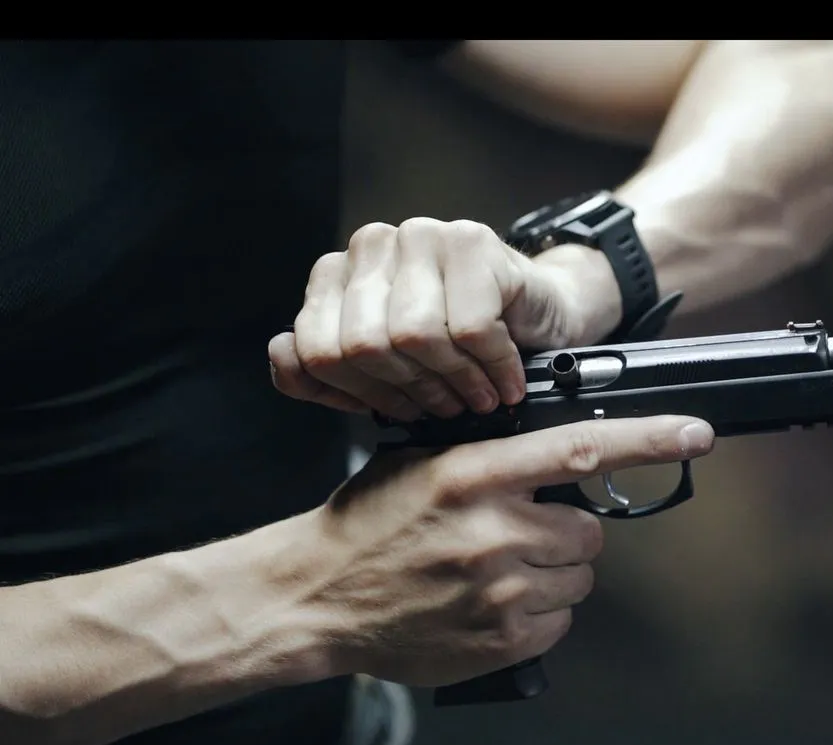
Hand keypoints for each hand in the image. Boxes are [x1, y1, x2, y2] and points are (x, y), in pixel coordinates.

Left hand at [268, 218, 621, 420]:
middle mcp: (371, 245)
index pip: (315, 350)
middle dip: (410, 391)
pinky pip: (470, 327)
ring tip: (478, 396)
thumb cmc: (459, 347)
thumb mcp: (382, 373)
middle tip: (447, 406)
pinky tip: (505, 378)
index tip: (399, 409)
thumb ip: (321, 371)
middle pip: (363, 345)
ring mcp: (420, 235)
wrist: (538, 316)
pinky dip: (494, 366)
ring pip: (414, 334)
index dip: (359, 395)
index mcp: (337, 274)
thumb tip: (283, 354)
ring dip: (456, 381)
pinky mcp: (471, 241)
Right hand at [307, 414, 713, 687]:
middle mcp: (492, 529)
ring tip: (495, 571)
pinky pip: (559, 621)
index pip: (580, 446)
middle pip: (588, 530)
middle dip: (565, 531)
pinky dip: (538, 613)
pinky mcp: (500, 638)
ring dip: (551, 573)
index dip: (649, 439)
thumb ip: (497, 458)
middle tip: (517, 534)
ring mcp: (498, 589)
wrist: (319, 596)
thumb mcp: (426, 464)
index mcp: (473, 473)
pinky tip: (492, 604)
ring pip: (578, 577)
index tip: (695, 434)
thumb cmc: (371, 523)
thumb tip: (567, 459)